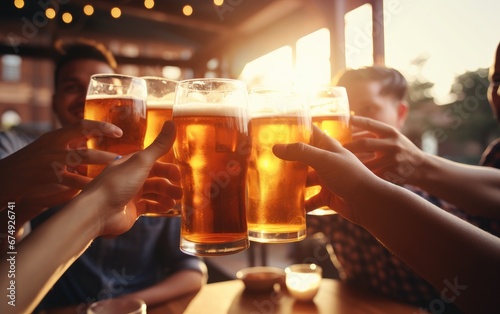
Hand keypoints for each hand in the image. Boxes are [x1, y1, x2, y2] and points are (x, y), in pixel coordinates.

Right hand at [1, 119, 121, 199]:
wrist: (4, 178)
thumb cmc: (29, 165)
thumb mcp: (47, 149)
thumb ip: (68, 146)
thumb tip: (93, 144)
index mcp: (54, 137)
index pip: (81, 125)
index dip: (101, 126)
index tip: (119, 132)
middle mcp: (53, 146)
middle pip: (85, 142)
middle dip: (107, 149)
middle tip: (125, 155)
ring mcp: (50, 162)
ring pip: (81, 159)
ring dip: (102, 164)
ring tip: (118, 168)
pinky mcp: (47, 178)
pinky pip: (72, 181)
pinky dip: (87, 185)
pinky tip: (99, 187)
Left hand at [80, 121, 181, 236]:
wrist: (98, 212)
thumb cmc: (117, 184)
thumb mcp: (142, 161)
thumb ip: (159, 145)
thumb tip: (172, 122)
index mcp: (132, 163)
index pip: (155, 163)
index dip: (168, 168)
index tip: (178, 175)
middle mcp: (131, 177)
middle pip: (156, 178)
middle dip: (169, 184)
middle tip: (180, 192)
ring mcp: (131, 194)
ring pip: (154, 193)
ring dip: (166, 196)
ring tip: (174, 202)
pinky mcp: (131, 210)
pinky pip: (149, 206)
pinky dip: (159, 207)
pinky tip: (167, 208)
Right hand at [273, 125, 378, 222]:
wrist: (367, 202)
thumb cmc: (349, 175)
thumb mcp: (323, 159)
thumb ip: (300, 152)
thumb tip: (276, 147)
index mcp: (327, 147)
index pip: (310, 132)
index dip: (296, 129)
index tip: (277, 128)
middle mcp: (326, 161)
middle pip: (303, 158)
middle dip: (288, 159)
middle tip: (268, 159)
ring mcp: (326, 179)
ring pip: (305, 179)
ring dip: (292, 182)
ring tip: (273, 184)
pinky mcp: (327, 196)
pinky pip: (310, 200)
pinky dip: (301, 203)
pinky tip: (288, 206)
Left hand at [343, 116, 425, 184]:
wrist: (422, 167)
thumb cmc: (400, 149)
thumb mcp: (392, 138)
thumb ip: (374, 135)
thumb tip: (348, 132)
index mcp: (391, 132)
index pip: (370, 124)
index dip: (355, 121)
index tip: (343, 120)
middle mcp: (393, 143)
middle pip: (364, 143)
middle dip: (348, 146)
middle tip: (337, 149)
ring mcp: (393, 159)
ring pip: (366, 161)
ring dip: (352, 163)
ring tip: (340, 163)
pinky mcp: (392, 173)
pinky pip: (372, 174)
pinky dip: (361, 174)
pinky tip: (352, 175)